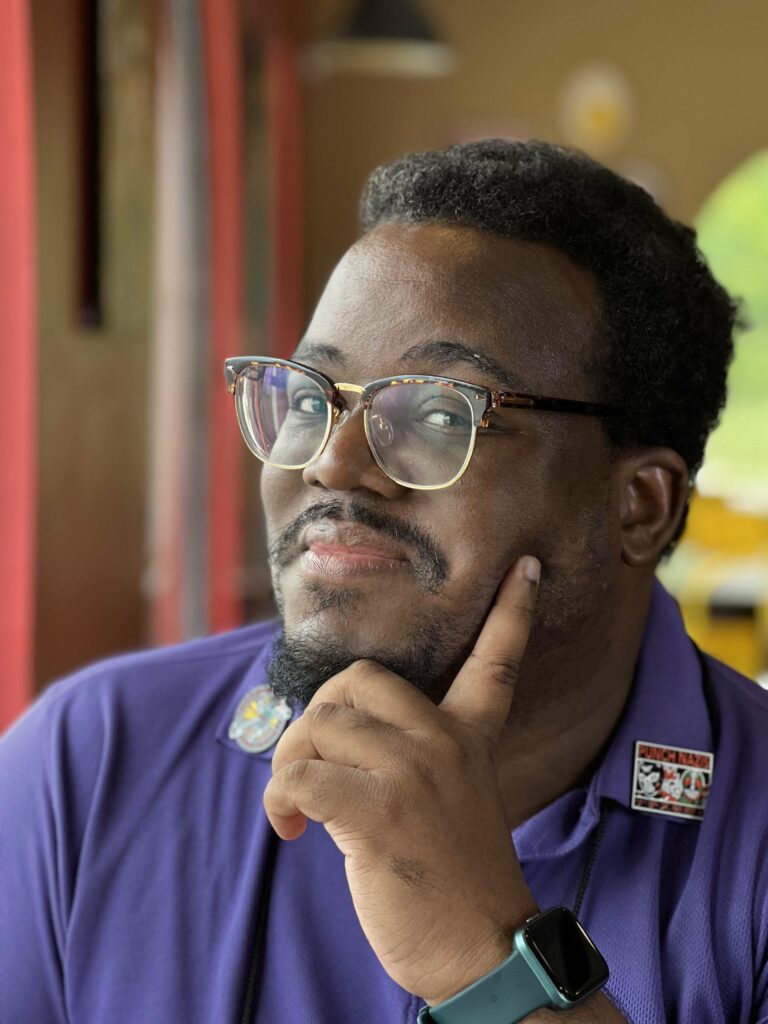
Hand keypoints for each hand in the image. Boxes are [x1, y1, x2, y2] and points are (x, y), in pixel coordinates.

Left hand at [264, 556, 540, 1004]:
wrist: (483, 953)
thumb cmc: (454, 879)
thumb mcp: (449, 800)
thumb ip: (409, 755)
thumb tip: (334, 733)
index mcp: (470, 737)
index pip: (496, 661)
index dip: (512, 613)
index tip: (524, 567)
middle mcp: (445, 744)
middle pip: (355, 680)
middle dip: (315, 716)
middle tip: (310, 762)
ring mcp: (414, 774)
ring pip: (319, 725)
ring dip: (289, 763)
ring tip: (296, 807)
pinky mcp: (380, 813)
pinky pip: (300, 776)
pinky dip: (280, 798)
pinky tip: (289, 828)